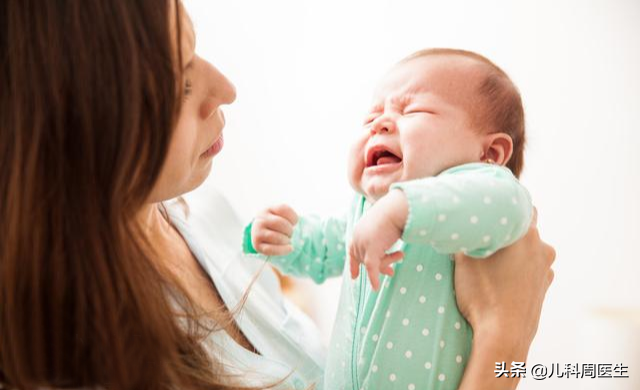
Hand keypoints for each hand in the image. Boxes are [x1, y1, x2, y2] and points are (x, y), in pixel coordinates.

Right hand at [251, 204, 298, 255]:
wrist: (264, 236)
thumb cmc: (278, 225)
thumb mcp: (282, 216)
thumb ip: (290, 216)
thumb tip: (305, 226)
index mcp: (267, 209)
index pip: (283, 209)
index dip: (293, 217)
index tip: (294, 223)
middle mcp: (259, 219)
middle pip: (280, 223)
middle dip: (290, 230)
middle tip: (291, 234)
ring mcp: (256, 232)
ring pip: (276, 237)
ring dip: (286, 240)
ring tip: (288, 240)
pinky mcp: (257, 245)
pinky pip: (271, 250)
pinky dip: (283, 250)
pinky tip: (289, 248)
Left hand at [349, 190, 407, 290]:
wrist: (397, 208)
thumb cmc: (394, 213)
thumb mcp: (384, 227)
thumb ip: (381, 238)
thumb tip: (386, 241)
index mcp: (359, 231)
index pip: (353, 251)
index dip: (353, 264)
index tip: (354, 277)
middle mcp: (357, 237)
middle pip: (364, 260)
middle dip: (379, 266)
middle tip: (391, 272)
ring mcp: (363, 243)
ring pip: (372, 263)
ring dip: (388, 263)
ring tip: (401, 255)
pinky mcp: (371, 249)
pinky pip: (372, 268)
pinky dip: (374, 278)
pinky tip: (376, 288)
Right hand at [454, 207, 555, 389]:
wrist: (503, 336)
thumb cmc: (482, 295)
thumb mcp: (464, 260)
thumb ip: (465, 237)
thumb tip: (459, 226)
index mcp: (524, 234)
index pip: (520, 204)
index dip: (504, 204)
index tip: (489, 208)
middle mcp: (541, 247)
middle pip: (524, 227)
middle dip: (507, 229)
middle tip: (485, 235)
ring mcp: (546, 269)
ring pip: (529, 249)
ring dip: (514, 251)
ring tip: (492, 262)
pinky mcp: (544, 286)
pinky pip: (532, 268)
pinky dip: (520, 269)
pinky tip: (502, 279)